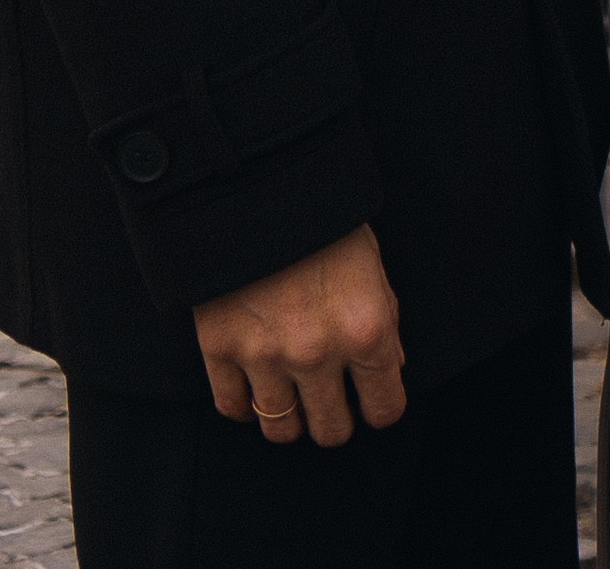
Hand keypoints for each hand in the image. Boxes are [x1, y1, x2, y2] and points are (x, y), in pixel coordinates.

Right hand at [193, 225, 405, 445]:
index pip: (384, 408)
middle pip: (331, 431)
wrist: (259, 178)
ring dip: (290, 419)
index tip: (371, 401)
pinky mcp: (220, 348)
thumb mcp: (371, 262)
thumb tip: (390, 365)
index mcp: (366, 329)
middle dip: (335, 420)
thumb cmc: (324, 215)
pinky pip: (231, 407)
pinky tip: (253, 385)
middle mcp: (318, 352)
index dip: (380, 408)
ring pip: (281, 429)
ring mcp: (265, 355)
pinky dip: (242, 404)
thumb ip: (383, 318)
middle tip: (331, 402)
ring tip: (292, 397)